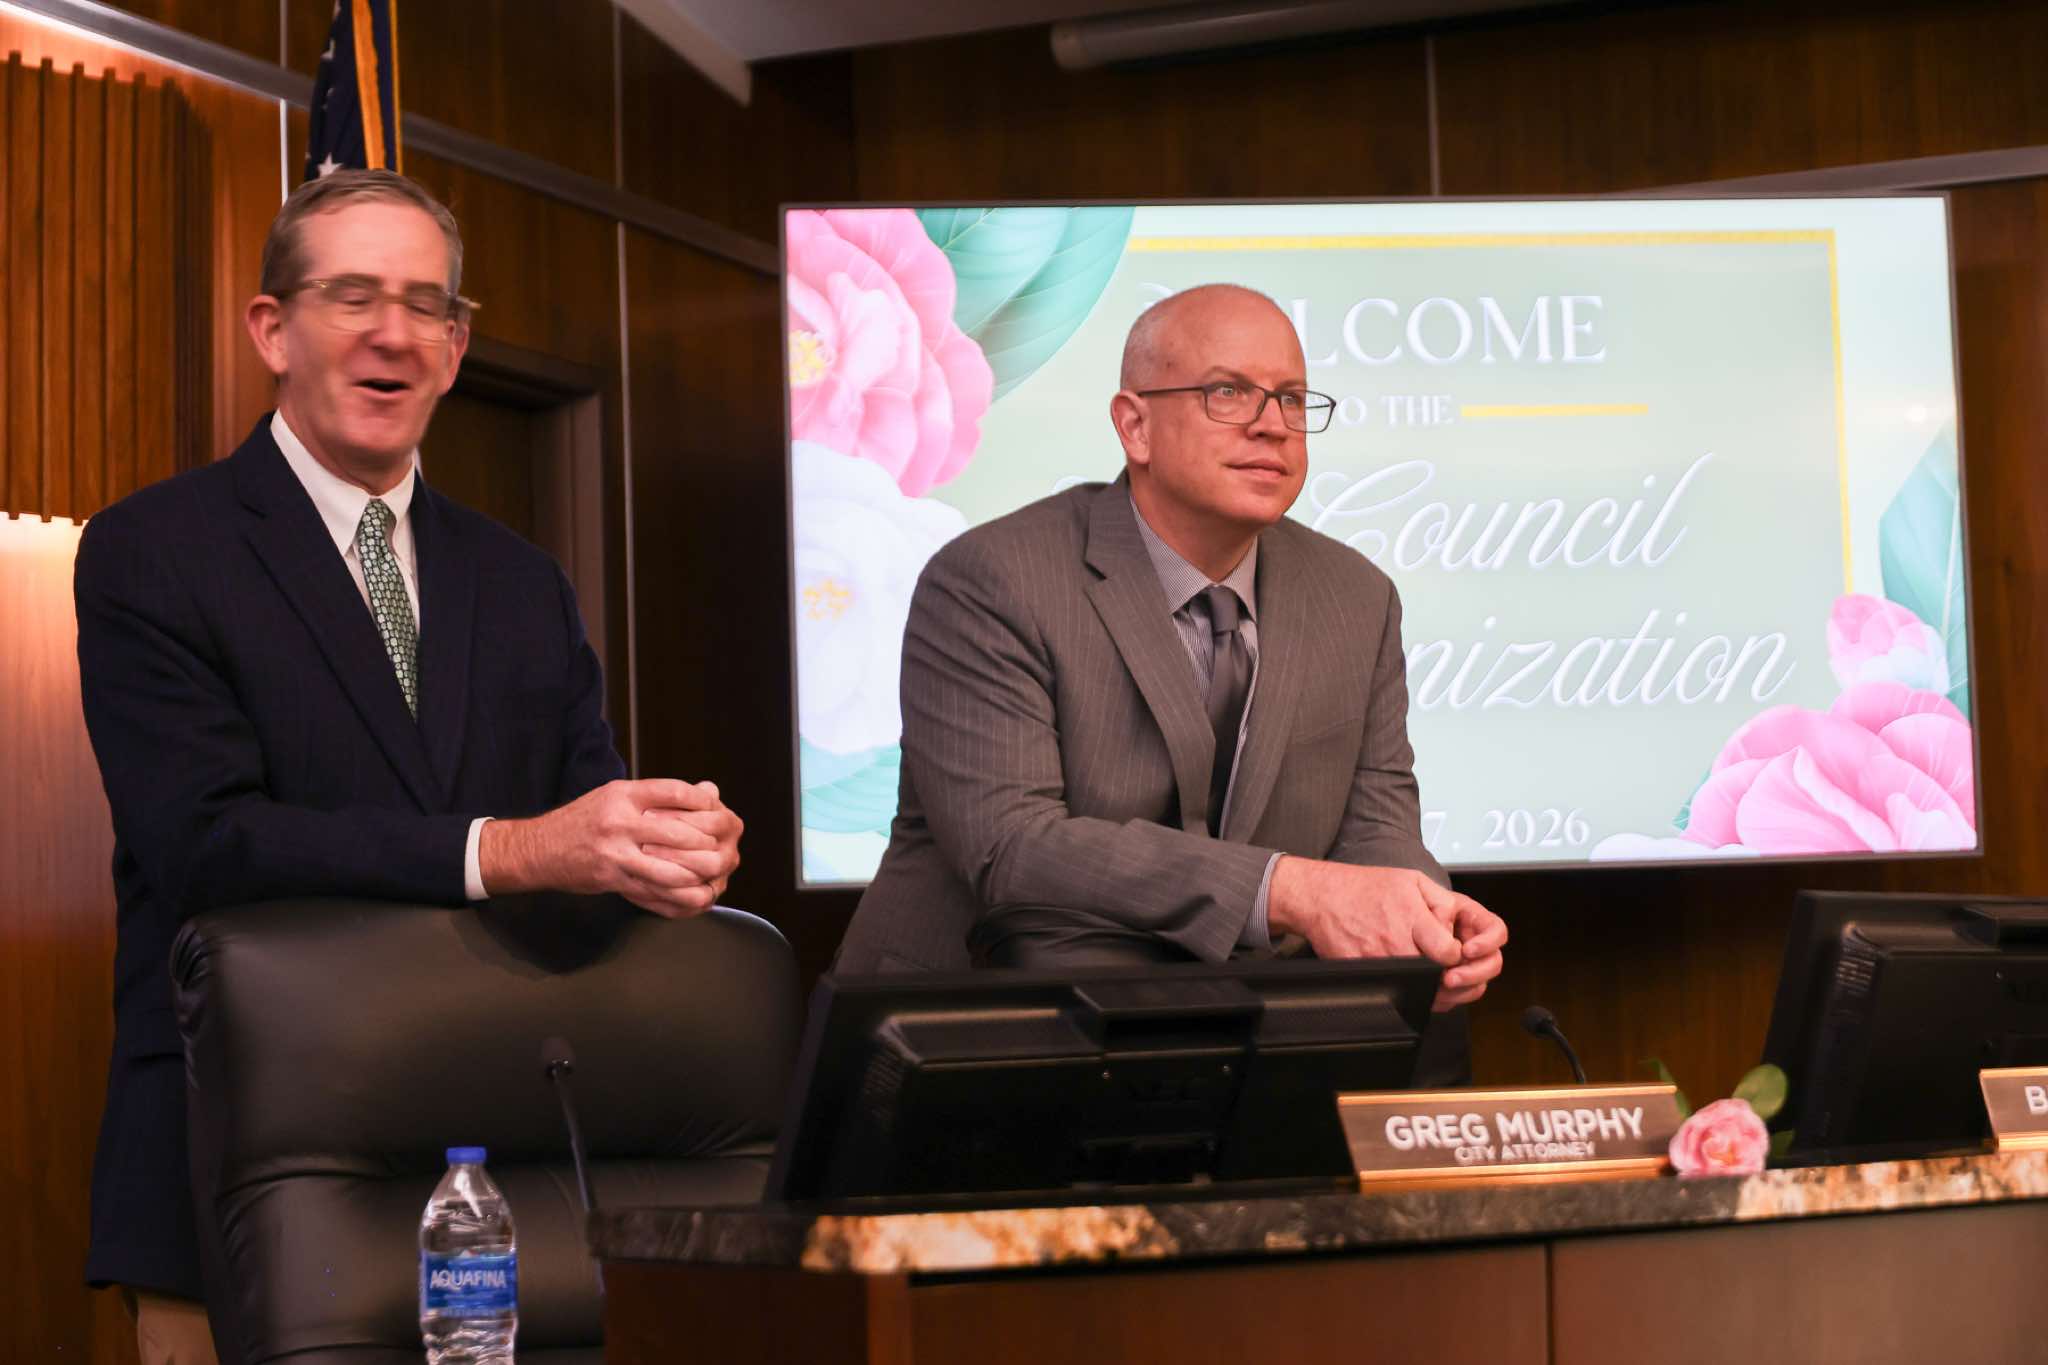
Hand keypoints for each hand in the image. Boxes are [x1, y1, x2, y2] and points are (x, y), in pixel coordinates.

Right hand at [479, 778, 741, 918]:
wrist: (539, 849)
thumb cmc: (582, 820)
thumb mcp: (615, 796)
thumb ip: (659, 796)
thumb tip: (708, 792)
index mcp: (621, 795)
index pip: (672, 792)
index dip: (701, 801)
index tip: (717, 807)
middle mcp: (618, 823)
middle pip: (677, 833)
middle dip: (707, 844)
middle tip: (725, 848)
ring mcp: (614, 854)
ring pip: (668, 870)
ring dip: (697, 876)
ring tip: (715, 876)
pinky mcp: (611, 880)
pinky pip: (652, 893)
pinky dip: (677, 898)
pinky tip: (694, 897)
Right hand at [1266, 858, 1505, 1011]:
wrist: (1321, 897)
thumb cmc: (1364, 887)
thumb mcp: (1411, 880)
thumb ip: (1442, 901)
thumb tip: (1455, 927)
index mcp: (1413, 919)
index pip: (1451, 954)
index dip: (1456, 955)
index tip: (1450, 950)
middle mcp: (1396, 943)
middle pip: (1435, 974)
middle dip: (1441, 970)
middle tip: (1437, 961)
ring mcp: (1378, 961)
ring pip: (1416, 986)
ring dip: (1422, 979)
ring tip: (1417, 962)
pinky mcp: (1363, 973)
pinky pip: (1392, 988)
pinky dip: (1399, 982)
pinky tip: (1397, 966)